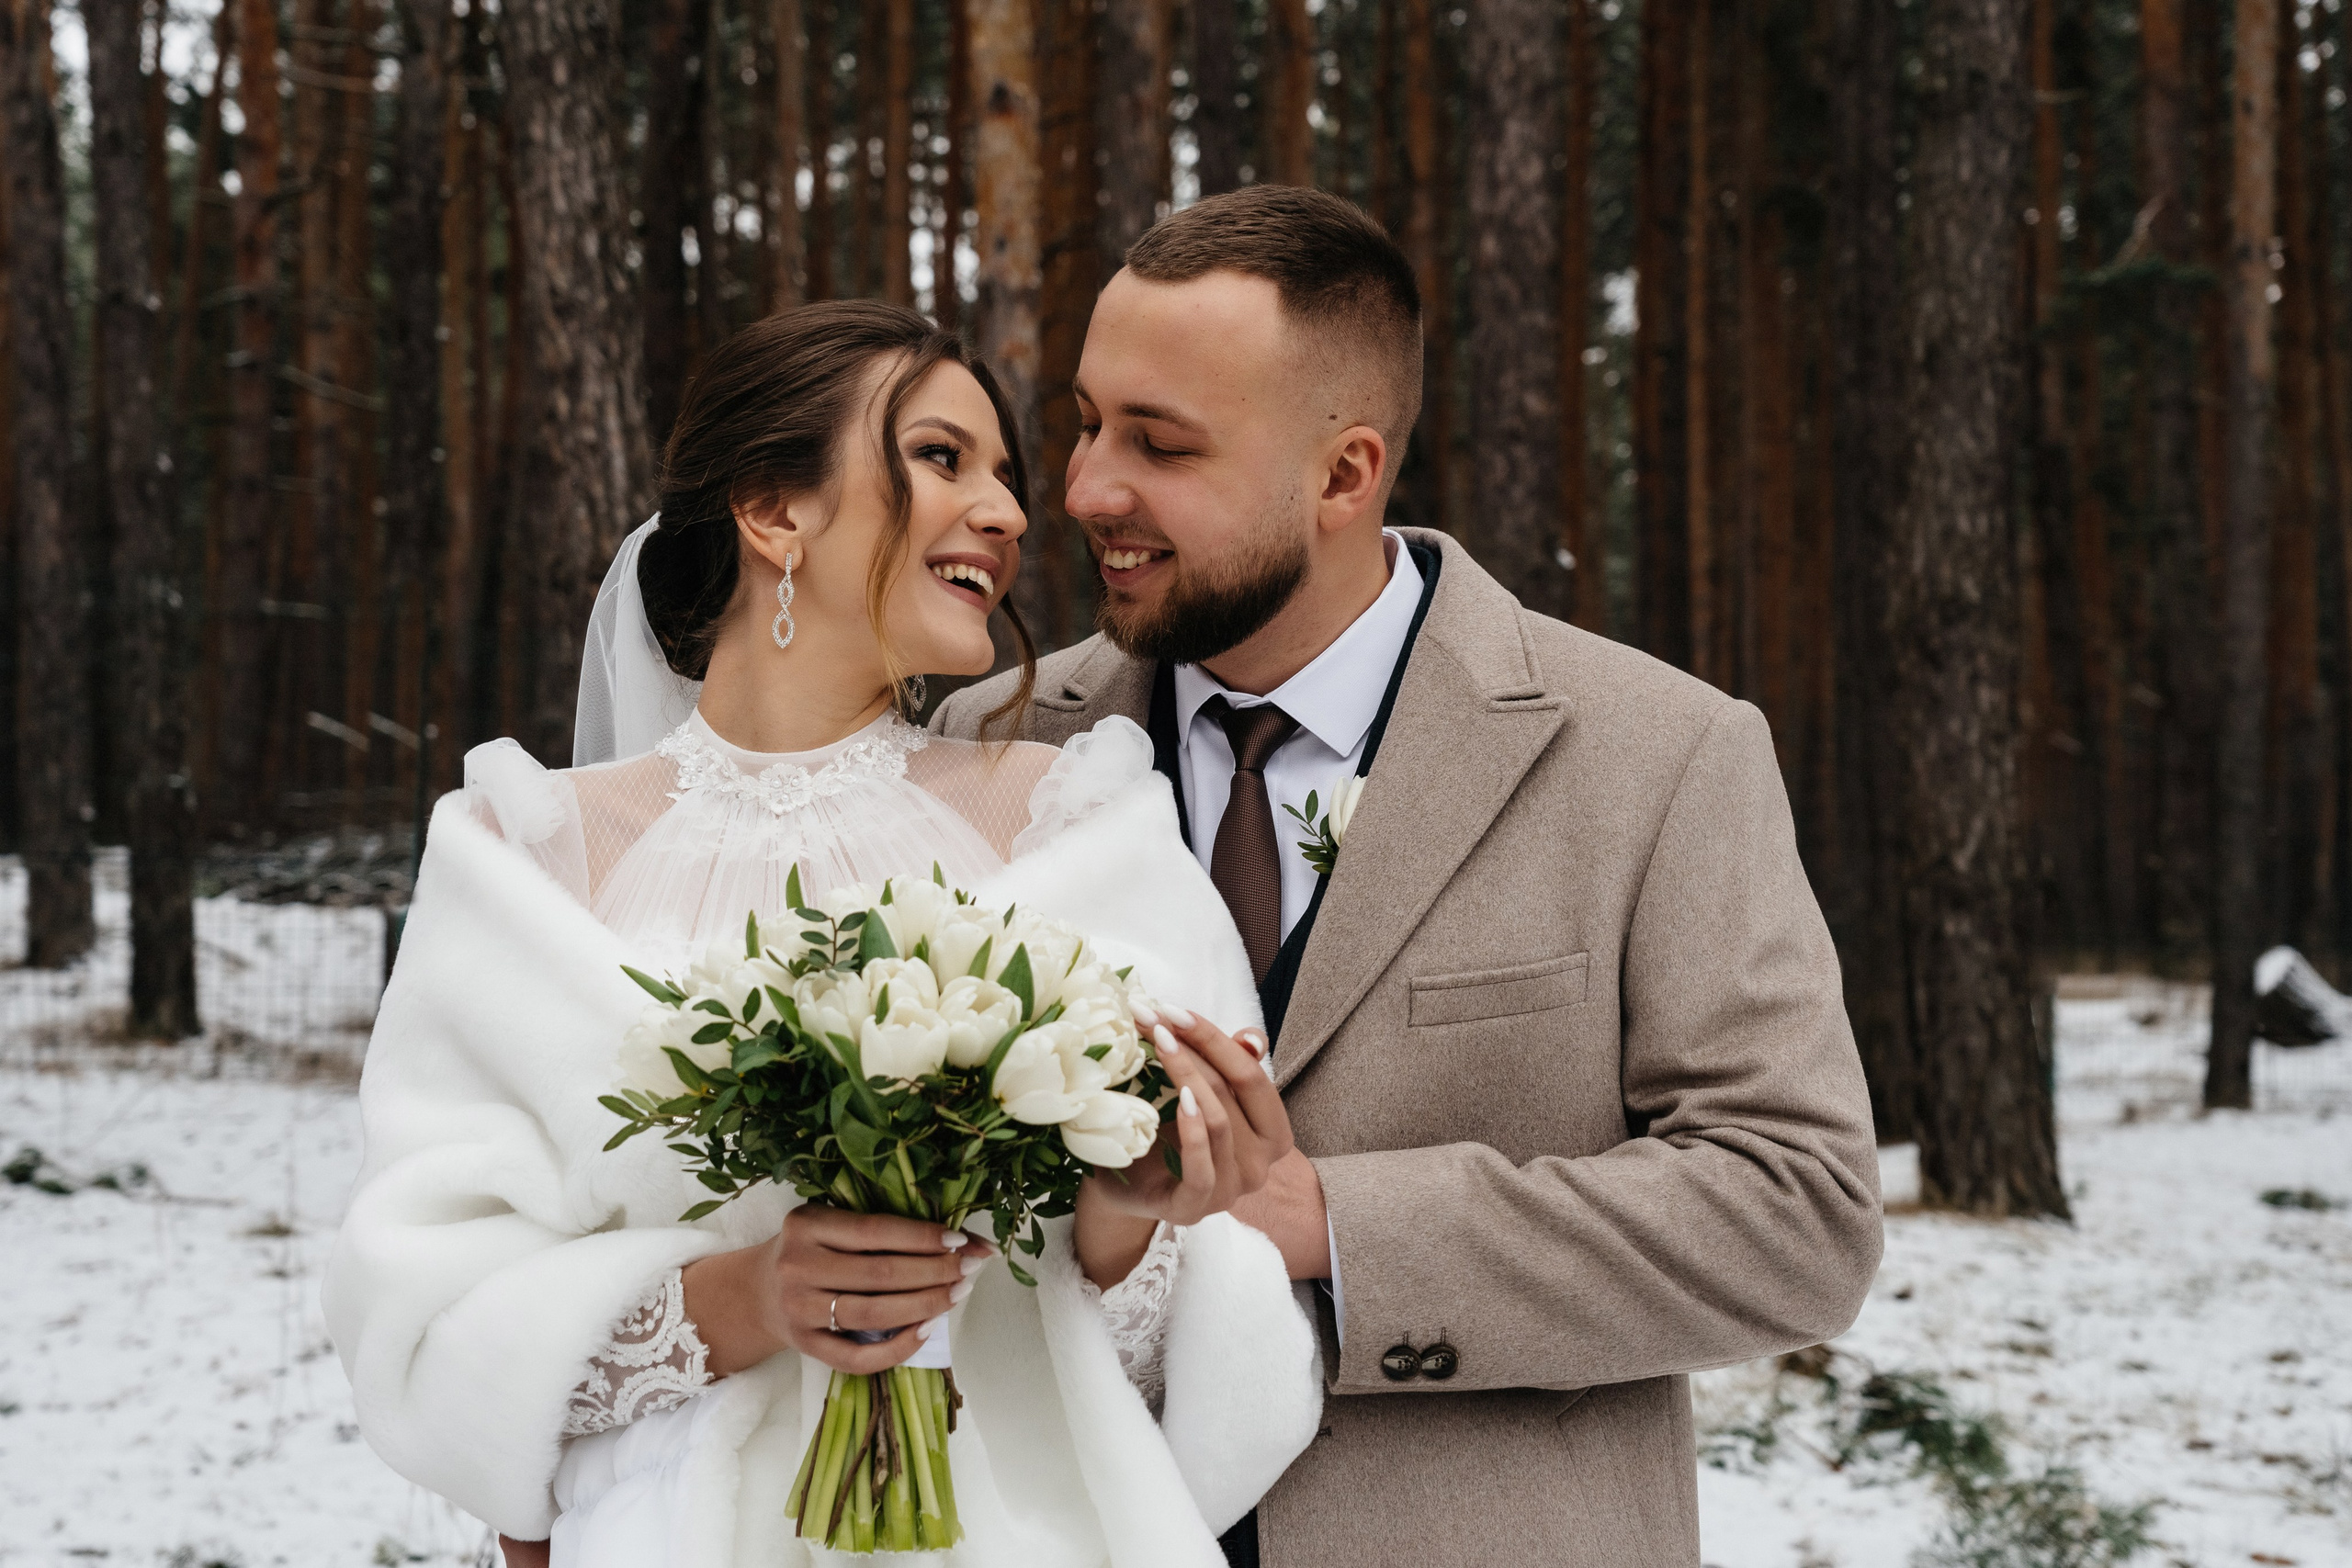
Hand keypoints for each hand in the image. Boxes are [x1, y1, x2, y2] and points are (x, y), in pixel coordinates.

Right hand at [682, 1206, 992, 1377]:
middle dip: (934, 1272)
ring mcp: (799, 1309)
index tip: (961, 1241)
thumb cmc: (811, 1248)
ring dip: (924, 1305)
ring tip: (957, 1294)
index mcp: (807, 1224)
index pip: (875, 1231)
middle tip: (970, 1269)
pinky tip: (927, 1330)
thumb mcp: (836, 1225)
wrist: (755, 1291)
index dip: (922, 1237)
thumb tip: (971, 1240)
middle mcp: (797, 1265)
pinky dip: (898, 1348)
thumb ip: (891, 1229)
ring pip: (872, 1315)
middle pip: (879, 1274)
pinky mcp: (804, 1346)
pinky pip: (856, 1358)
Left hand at [1074, 1005, 1293, 1284]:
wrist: (1126, 1186)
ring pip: (1219, 1120)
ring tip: (1155, 1041)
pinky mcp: (1196, 1207)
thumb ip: (1231, 1067)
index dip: (1215, 1038)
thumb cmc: (1169, 1134)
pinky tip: (1177, 1098)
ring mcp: (1231, 1189)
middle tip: (1152, 1016)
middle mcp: (1261, 1165)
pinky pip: (1201, 1166)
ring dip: (1186, 1073)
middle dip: (1194, 1046)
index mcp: (1273, 1135)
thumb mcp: (1204, 1095)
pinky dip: (1192, 1129)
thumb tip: (1251, 1040)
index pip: (1252, 1075)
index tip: (1173, 1009)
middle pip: (1235, 1091)